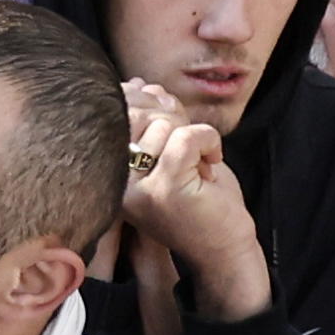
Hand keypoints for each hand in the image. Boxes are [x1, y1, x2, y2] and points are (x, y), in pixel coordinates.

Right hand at [117, 84, 274, 325]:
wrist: (224, 251)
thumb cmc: (201, 203)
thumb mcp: (173, 153)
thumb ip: (154, 120)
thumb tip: (137, 83)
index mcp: (111, 173)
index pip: (116, 114)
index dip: (145, 100)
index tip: (170, 111)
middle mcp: (116, 182)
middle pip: (138, 114)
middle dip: (173, 117)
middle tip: (193, 142)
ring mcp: (138, 187)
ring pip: (163, 125)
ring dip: (194, 135)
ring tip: (200, 163)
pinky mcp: (165, 189)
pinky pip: (186, 137)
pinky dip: (209, 140)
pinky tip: (212, 160)